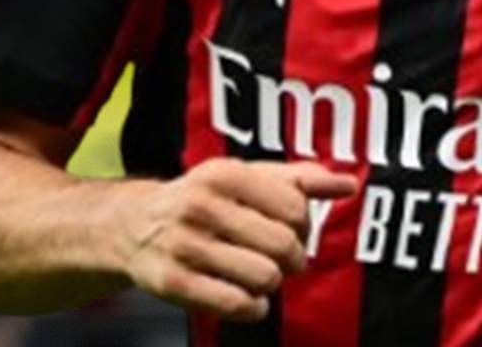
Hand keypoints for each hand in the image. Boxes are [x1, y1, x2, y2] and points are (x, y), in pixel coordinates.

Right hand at [119, 158, 357, 321]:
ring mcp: (185, 245)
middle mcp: (201, 205)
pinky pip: (237, 304)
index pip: (295, 208)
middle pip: (282, 246)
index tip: (291, 231)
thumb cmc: (203, 199)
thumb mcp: (247, 178)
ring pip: (264, 278)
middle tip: (279, 258)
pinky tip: (247, 297)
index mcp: (224, 173)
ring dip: (269, 283)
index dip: (302, 227)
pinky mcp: (173, 282)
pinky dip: (253, 307)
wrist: (133, 225)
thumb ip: (300, 179)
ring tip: (257, 274)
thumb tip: (349, 183)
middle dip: (291, 258)